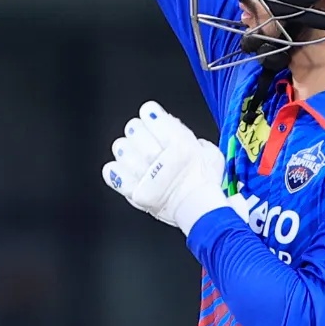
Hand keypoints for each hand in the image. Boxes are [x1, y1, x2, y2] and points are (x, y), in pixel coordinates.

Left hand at [102, 101, 231, 234]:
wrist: (201, 212)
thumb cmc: (206, 183)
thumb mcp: (210, 152)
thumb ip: (193, 138)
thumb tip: (176, 129)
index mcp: (180, 144)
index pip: (152, 116)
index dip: (150, 113)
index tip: (150, 115)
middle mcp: (160, 158)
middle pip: (134, 130)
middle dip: (137, 129)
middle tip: (141, 134)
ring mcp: (145, 176)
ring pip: (122, 149)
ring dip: (125, 148)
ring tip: (131, 151)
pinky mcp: (135, 192)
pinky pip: (114, 175)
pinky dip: (114, 170)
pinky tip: (121, 168)